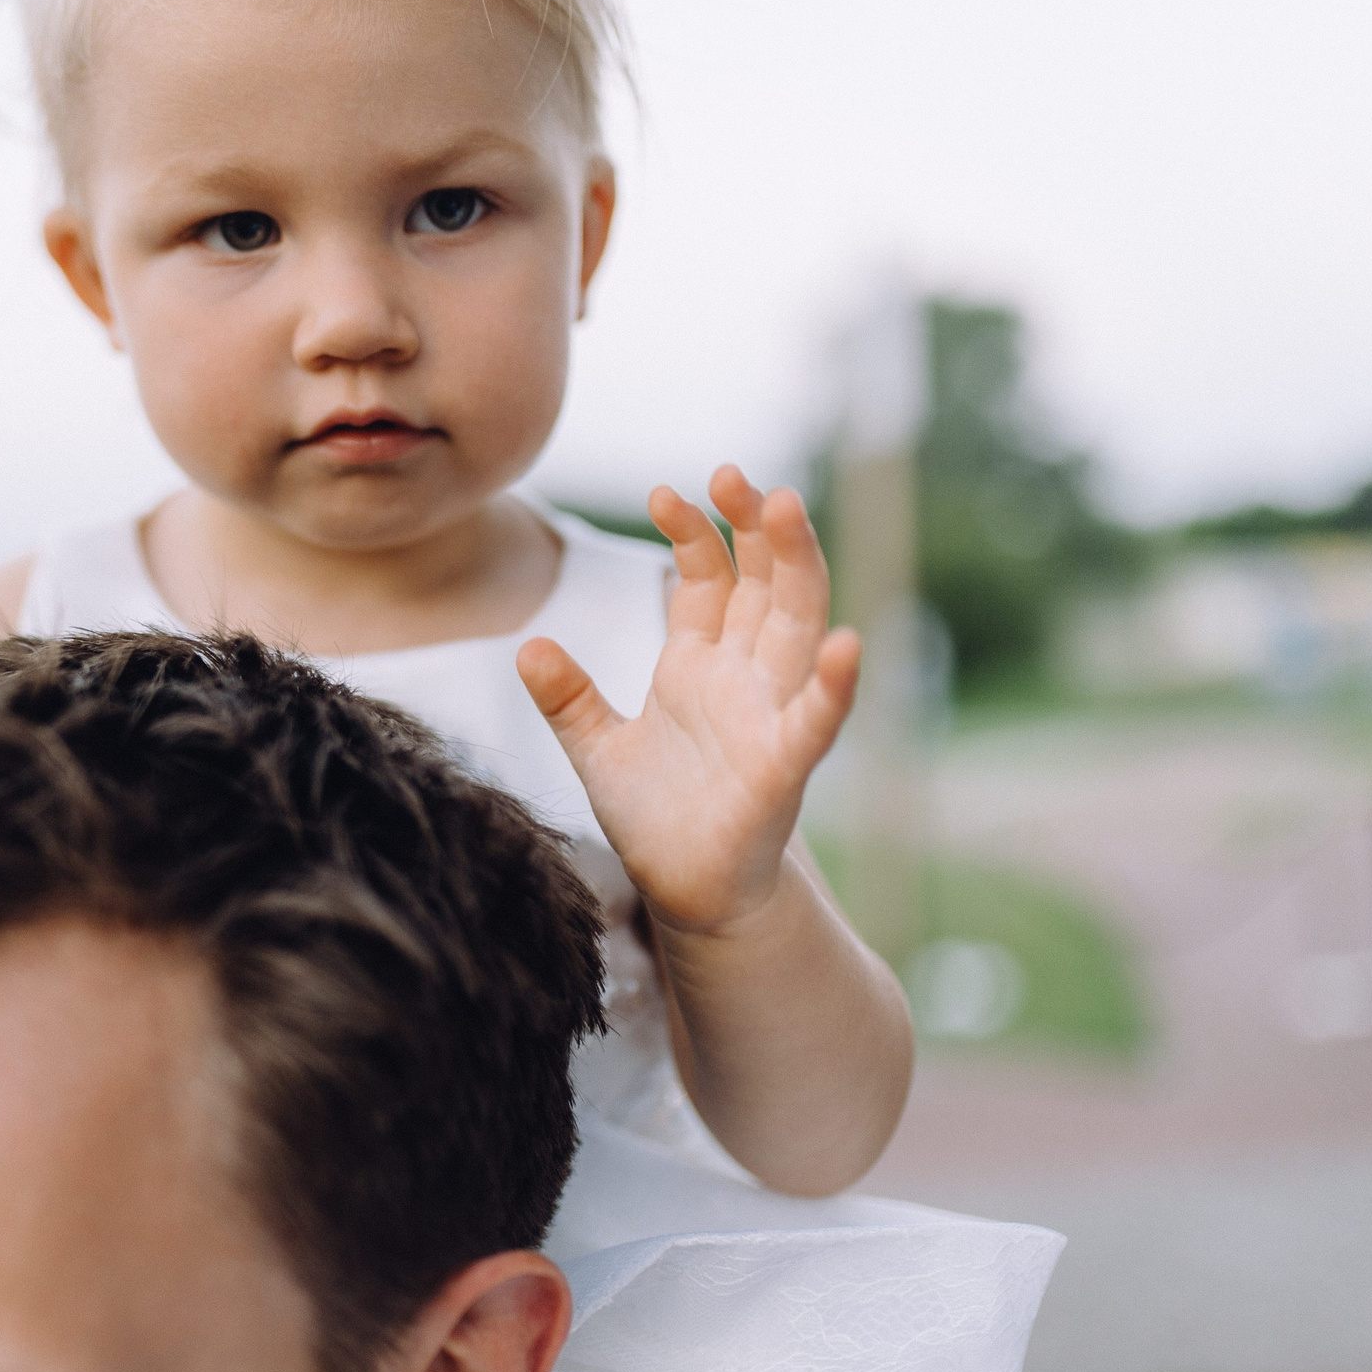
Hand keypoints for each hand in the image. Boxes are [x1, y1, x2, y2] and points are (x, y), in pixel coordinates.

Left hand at [519, 467, 859, 937]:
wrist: (687, 896)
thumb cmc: (657, 820)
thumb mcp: (598, 750)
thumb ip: (569, 698)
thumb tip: (527, 646)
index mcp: (700, 666)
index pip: (710, 579)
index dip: (694, 532)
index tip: (665, 491)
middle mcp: (744, 680)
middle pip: (764, 584)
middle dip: (755, 528)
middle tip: (735, 475)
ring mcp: (769, 719)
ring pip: (797, 628)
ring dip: (797, 568)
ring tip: (786, 508)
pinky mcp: (783, 771)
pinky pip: (816, 722)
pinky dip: (832, 686)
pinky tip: (844, 646)